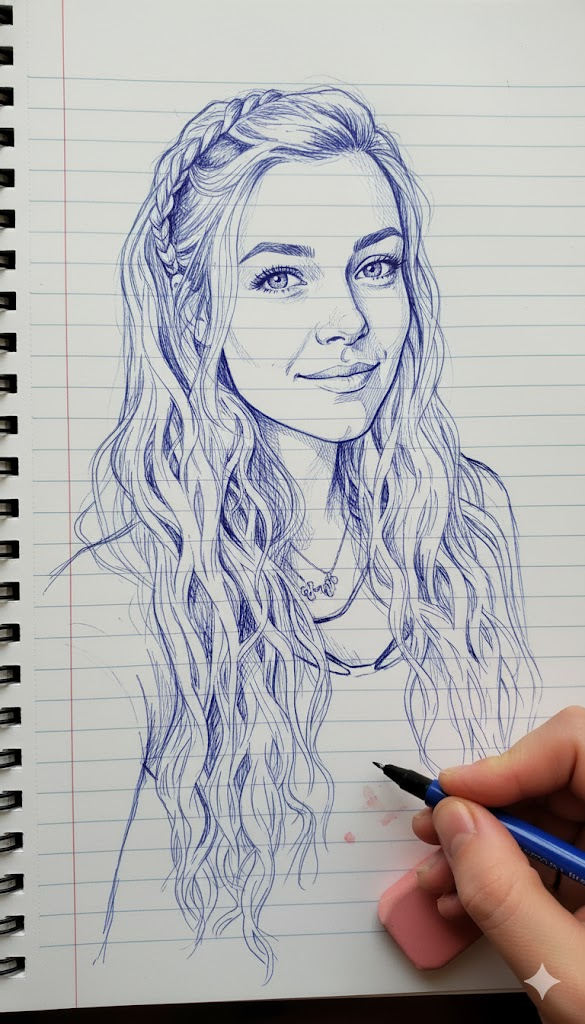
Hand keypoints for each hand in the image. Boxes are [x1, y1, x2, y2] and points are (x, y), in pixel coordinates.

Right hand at [413, 706, 584, 1023]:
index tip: (456, 794)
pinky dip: (506, 873)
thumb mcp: (568, 977)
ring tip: (440, 881)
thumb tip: (455, 823)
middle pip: (555, 780)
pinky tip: (468, 903)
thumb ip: (507, 896)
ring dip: (485, 846)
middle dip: (485, 809)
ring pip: (547, 817)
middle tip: (433, 832)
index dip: (511, 762)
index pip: (578, 746)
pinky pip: (553, 856)